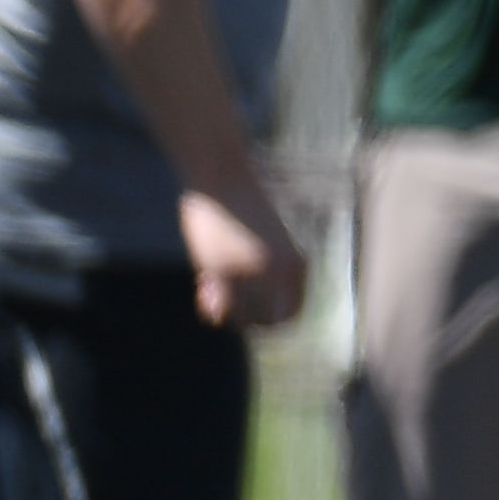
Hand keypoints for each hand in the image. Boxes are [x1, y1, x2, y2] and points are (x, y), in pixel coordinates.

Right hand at [183, 183, 309, 332]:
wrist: (223, 175)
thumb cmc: (239, 207)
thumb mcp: (256, 243)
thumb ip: (258, 273)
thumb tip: (234, 308)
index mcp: (296, 265)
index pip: (290, 316)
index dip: (266, 318)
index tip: (247, 303)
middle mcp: (281, 273)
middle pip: (267, 324)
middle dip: (244, 320)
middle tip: (224, 295)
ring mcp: (253, 273)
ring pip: (241, 321)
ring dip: (224, 313)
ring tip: (209, 285)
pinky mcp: (225, 270)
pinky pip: (222, 311)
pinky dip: (210, 308)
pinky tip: (203, 284)